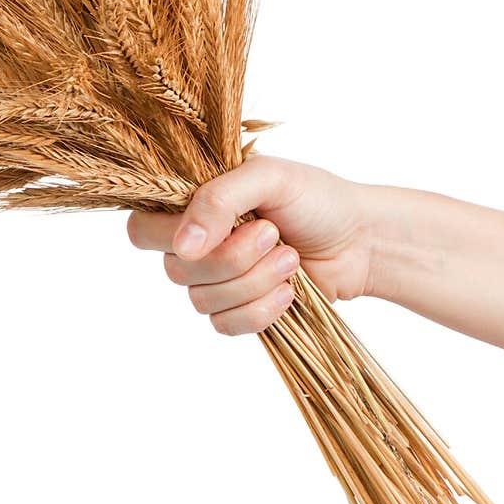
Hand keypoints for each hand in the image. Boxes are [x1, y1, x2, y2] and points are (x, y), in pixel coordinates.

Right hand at [127, 155, 373, 334]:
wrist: (361, 240)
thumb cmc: (315, 199)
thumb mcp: (269, 177)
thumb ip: (218, 200)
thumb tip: (184, 246)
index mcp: (192, 205)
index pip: (142, 229)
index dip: (168, 236)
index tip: (214, 230)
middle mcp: (197, 246)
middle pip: (176, 270)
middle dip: (231, 258)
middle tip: (273, 234)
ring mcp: (216, 282)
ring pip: (202, 301)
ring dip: (255, 280)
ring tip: (291, 258)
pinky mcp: (239, 312)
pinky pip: (225, 326)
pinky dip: (260, 310)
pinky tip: (289, 292)